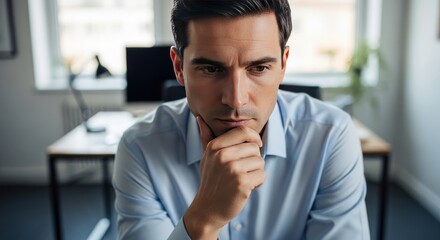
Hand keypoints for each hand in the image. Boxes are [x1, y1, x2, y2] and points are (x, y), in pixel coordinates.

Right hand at [183, 116, 265, 238]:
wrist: (207, 209)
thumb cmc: (210, 181)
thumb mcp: (206, 158)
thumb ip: (206, 138)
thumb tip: (200, 119)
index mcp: (215, 146)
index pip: (243, 131)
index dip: (254, 137)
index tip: (256, 146)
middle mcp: (222, 155)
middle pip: (254, 147)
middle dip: (254, 159)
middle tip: (244, 170)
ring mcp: (231, 168)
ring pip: (260, 161)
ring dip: (256, 172)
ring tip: (243, 179)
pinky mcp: (241, 182)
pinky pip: (262, 175)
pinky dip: (258, 182)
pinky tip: (246, 188)